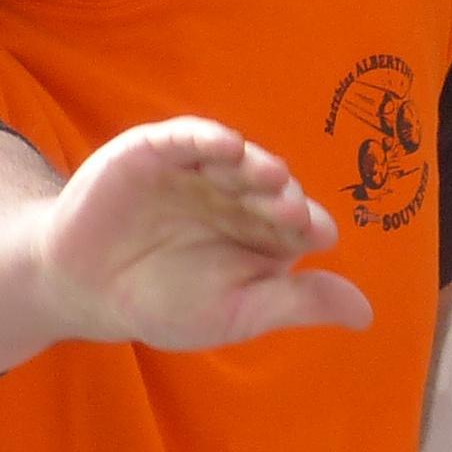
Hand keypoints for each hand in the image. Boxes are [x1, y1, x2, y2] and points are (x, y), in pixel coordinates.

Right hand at [34, 117, 372, 352]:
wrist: (84, 289)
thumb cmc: (164, 302)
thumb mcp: (235, 312)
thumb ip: (295, 304)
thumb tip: (368, 314)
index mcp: (263, 233)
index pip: (299, 222)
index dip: (310, 225)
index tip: (318, 234)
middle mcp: (238, 195)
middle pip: (273, 189)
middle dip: (284, 199)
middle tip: (292, 213)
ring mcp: (200, 170)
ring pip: (236, 160)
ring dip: (255, 165)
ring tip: (268, 178)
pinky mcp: (157, 151)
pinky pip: (188, 137)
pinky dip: (208, 137)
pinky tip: (225, 145)